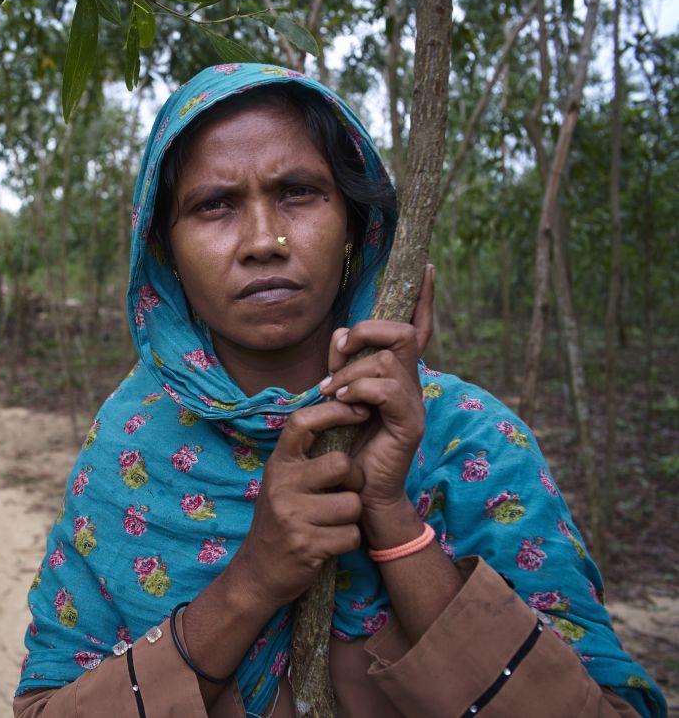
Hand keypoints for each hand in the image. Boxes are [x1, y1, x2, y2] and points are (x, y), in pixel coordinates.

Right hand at [225, 400, 367, 610]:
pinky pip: (351, 535)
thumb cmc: (281, 520)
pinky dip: (348, 541)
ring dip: (351, 517)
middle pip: (341, 465)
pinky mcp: (307, 545)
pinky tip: (329, 543)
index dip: (334, 411)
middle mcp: (281, 485)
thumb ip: (304, 458)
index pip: (302, 422)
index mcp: (278, 464)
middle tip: (343, 493)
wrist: (259, 570)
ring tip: (332, 523)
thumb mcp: (282, 482)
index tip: (360, 411)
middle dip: (354, 481)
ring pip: (352, 504)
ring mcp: (292, 515)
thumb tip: (341, 417)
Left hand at [318, 264, 434, 513]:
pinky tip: (341, 403)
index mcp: (396, 375)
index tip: (427, 267)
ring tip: (331, 392)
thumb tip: (342, 335)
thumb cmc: (346, 444)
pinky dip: (358, 390)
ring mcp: (413, 403)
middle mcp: (410, 384)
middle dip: (367, 331)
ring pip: (389, 360)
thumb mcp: (339, 395)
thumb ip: (343, 364)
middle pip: (404, 334)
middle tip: (340, 351)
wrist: (357, 492)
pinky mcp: (408, 424)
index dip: (422, 299)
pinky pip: (387, 389)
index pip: (415, 330)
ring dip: (351, 370)